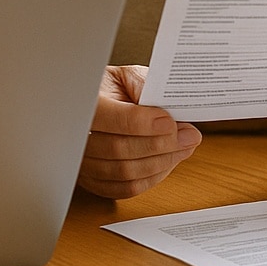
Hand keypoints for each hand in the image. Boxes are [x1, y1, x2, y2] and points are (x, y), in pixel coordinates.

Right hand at [78, 65, 201, 198]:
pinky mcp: (94, 180)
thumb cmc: (114, 90)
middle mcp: (77, 135)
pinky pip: (126, 188)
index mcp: (85, 102)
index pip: (110, 118)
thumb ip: (145, 86)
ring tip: (183, 147)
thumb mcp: (128, 77)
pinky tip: (167, 161)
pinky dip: (152, 178)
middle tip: (188, 136)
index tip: (170, 121)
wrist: (99, 105)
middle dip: (161, 145)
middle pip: (119, 149)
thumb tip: (170, 108)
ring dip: (162, 162)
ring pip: (125, 172)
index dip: (143, 124)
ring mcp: (83, 161)